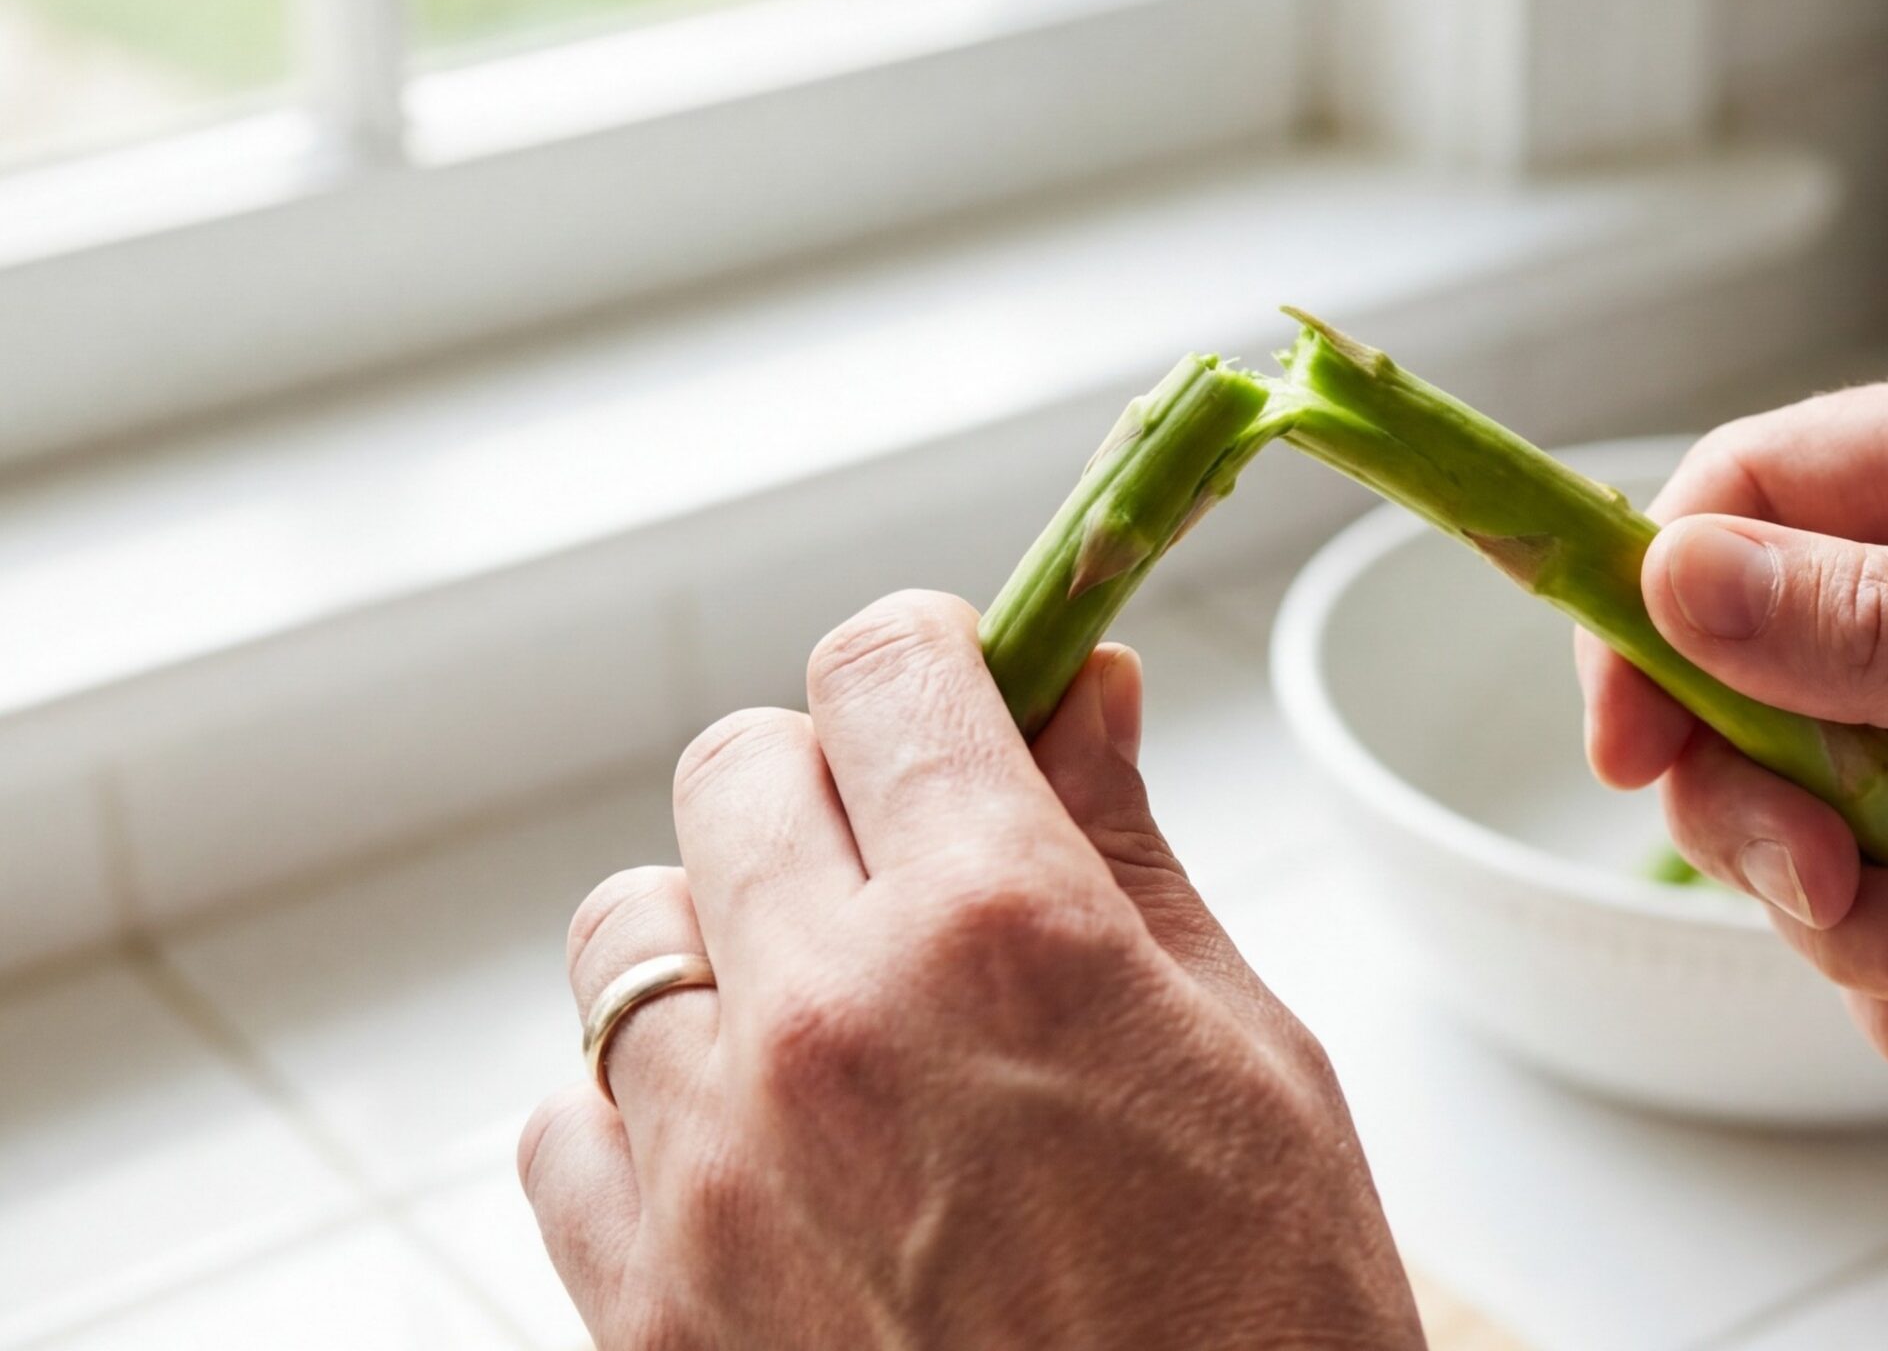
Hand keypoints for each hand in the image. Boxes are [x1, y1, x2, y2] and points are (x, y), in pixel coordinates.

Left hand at [521, 593, 1422, 1349]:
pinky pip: (564, 1124)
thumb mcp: (1253, 1058)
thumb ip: (1131, 851)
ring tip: (832, 1021)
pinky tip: (758, 1155)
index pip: (887, 669)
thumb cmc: (1268, 1332)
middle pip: (738, 770)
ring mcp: (709, 1177)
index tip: (965, 695)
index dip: (935, 660)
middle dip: (836, 782)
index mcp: (1003, 935)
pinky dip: (645, 1110)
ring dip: (726, 937)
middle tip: (918, 861)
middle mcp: (826, 1028)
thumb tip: (1086, 690)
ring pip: (627, 933)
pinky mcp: (643, 1312)